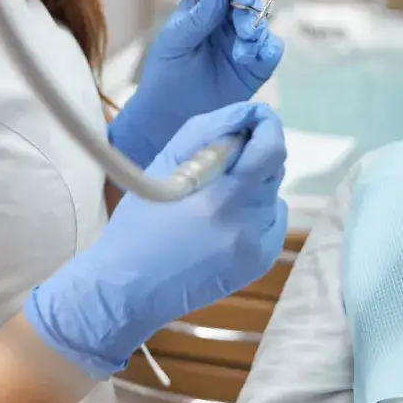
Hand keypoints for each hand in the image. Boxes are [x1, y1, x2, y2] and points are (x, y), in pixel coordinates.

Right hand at [23, 102, 288, 375]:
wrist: (128, 290)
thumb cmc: (137, 225)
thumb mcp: (163, 166)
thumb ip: (207, 133)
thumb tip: (246, 112)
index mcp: (222, 199)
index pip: (271, 150)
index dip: (267, 126)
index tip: (256, 118)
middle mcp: (247, 226)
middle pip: (274, 170)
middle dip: (255, 154)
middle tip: (224, 157)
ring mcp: (257, 249)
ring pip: (273, 194)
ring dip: (252, 184)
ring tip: (213, 197)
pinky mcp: (259, 263)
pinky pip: (271, 221)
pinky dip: (254, 212)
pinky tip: (222, 221)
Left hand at [108, 0, 283, 167]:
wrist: (169, 119)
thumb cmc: (165, 76)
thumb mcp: (174, 43)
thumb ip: (198, 17)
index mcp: (203, 6)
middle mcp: (226, 19)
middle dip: (250, 12)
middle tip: (244, 32)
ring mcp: (243, 41)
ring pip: (263, 23)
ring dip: (257, 33)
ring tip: (241, 55)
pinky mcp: (257, 65)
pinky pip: (273, 49)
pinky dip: (269, 49)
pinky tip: (254, 60)